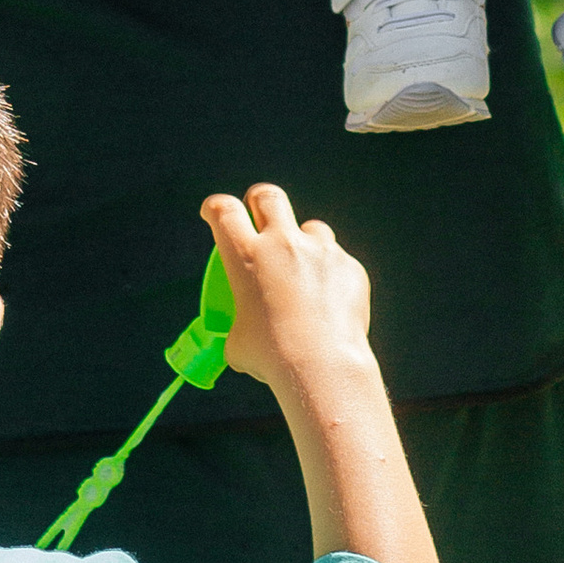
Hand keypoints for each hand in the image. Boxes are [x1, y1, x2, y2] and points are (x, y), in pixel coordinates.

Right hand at [203, 181, 375, 394]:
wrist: (321, 366)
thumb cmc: (273, 357)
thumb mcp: (239, 341)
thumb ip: (241, 323)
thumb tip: (245, 332)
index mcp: (247, 257)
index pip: (224, 211)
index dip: (216, 207)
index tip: (214, 212)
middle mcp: (283, 244)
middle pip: (269, 197)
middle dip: (260, 200)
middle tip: (259, 215)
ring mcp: (320, 251)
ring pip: (311, 228)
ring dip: (303, 243)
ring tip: (302, 273)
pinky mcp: (349, 266)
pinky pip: (338, 262)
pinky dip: (331, 276)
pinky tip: (329, 304)